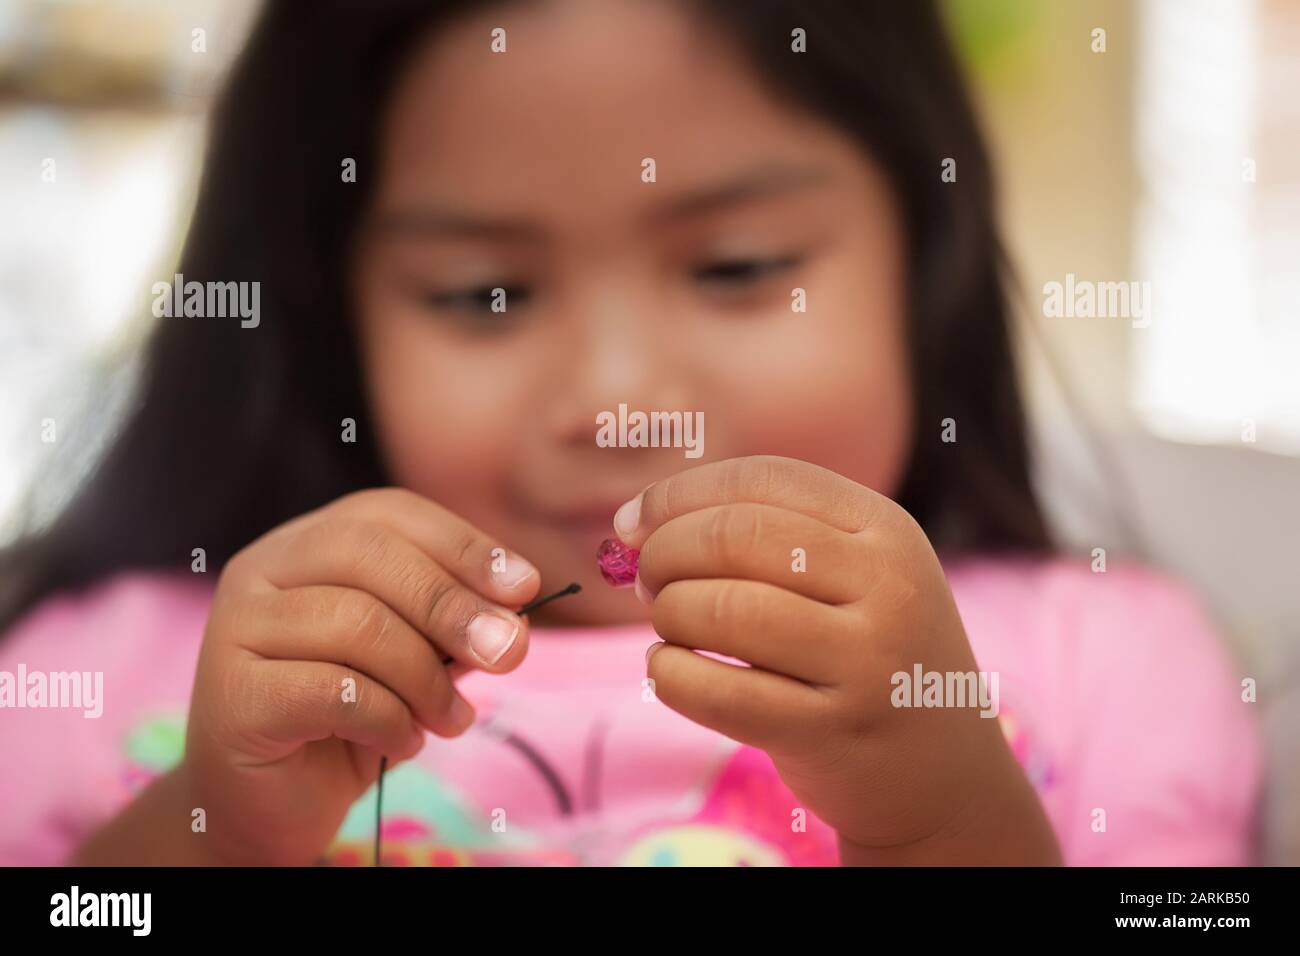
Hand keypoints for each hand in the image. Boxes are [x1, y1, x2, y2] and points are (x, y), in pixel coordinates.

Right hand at [182, 487, 540, 864]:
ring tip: (453, 719)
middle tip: (508, 654)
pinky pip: (332, 692)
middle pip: (368, 555)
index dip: (462, 544)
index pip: (388, 513)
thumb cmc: (348, 717)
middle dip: (452, 604)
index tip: (524, 586)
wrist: (271, 803)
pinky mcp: (232, 695)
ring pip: (355, 623)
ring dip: (426, 678)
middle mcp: (261, 569)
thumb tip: (513, 616)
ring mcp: (235, 627)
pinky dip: (389, 719)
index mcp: (306, 541)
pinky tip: (404, 742)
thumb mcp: (414, 658)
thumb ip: (454, 626)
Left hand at [618, 455, 1059, 863]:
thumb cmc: (865, 655)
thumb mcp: (854, 576)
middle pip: (735, 536)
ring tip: (669, 627)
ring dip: (669, 613)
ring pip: (725, 610)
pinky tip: (667, 671)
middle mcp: (887, 587)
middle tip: (644, 579)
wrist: (943, 771)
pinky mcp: (833, 733)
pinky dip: (670, 675)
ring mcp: (866, 663)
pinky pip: (721, 693)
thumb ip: (766, 536)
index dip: (680, 493)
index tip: (632, 522)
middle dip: (665, 552)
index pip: (764, 478)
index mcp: (886, 530)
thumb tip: (638, 521)